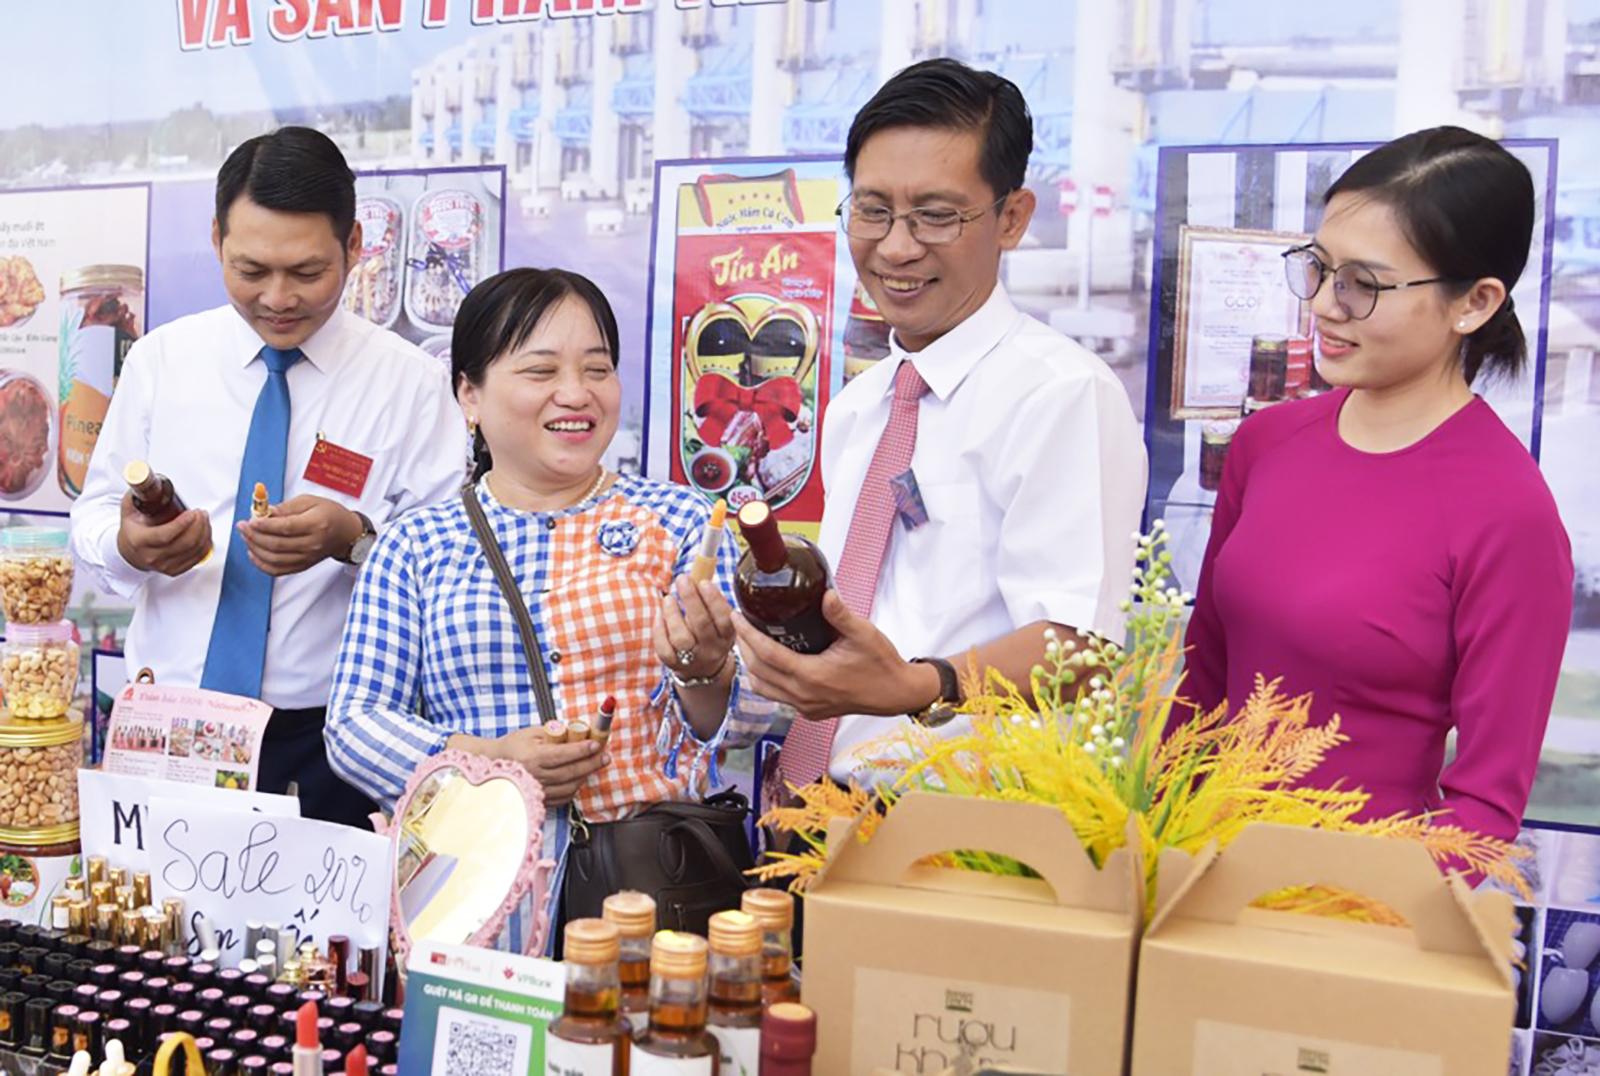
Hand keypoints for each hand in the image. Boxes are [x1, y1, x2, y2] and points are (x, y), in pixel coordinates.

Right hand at [116, 493, 212, 576]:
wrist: (129, 553)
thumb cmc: (132, 530)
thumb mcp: (129, 510)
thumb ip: (138, 494)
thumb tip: (144, 476)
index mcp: (139, 541)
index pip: (165, 535)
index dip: (183, 524)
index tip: (192, 512)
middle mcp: (152, 556)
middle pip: (184, 543)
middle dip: (198, 525)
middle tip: (201, 513)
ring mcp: (165, 566)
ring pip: (194, 550)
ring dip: (204, 533)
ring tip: (204, 519)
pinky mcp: (176, 570)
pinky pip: (198, 557)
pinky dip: (206, 543)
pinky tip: (205, 532)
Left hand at [235, 494, 363, 576]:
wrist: (346, 534)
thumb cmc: (330, 514)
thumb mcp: (310, 501)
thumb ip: (286, 507)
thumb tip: (265, 513)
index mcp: (316, 524)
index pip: (286, 528)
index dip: (265, 525)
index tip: (250, 520)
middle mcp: (312, 544)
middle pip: (277, 544)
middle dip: (254, 535)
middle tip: (243, 526)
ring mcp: (307, 557)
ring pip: (274, 559)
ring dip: (255, 548)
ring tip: (246, 537)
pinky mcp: (303, 566)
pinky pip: (278, 570)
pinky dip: (262, 564)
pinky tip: (253, 553)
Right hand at [451, 729, 608, 805]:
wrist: (493, 764)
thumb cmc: (514, 746)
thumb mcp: (533, 732)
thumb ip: (556, 733)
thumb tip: (581, 730)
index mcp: (532, 758)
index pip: (563, 755)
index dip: (582, 749)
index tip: (597, 744)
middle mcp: (534, 777)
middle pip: (570, 772)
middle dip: (591, 763)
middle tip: (605, 756)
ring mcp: (536, 791)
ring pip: (569, 787)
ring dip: (586, 775)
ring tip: (595, 764)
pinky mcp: (539, 801)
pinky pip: (563, 797)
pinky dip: (575, 787)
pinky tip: (581, 777)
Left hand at [653, 576, 736, 682]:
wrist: (704, 669)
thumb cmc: (710, 633)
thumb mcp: (718, 620)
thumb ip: (711, 599)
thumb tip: (701, 567)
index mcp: (726, 635)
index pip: (724, 618)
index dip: (714, 599)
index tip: (703, 581)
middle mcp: (712, 648)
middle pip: (701, 624)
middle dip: (691, 599)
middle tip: (682, 579)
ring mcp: (693, 659)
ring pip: (681, 638)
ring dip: (673, 613)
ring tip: (668, 598)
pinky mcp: (675, 665)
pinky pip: (664, 649)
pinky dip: (659, 629)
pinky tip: (660, 615)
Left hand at [732, 590, 939, 719]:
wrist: (896, 693)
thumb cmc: (881, 664)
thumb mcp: (863, 634)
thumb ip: (841, 615)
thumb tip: (825, 593)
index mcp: (813, 677)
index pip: (767, 655)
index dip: (747, 635)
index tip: (736, 617)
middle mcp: (804, 696)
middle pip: (758, 672)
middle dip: (742, 647)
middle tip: (737, 625)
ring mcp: (806, 707)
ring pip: (764, 688)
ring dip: (750, 665)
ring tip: (747, 642)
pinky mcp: (810, 712)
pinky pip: (777, 696)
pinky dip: (765, 679)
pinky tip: (769, 662)